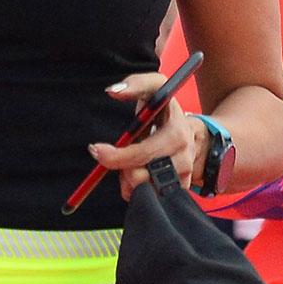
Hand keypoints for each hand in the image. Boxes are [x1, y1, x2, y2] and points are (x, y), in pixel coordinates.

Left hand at [92, 74, 205, 198]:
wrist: (187, 128)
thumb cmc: (164, 106)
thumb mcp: (154, 86)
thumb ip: (134, 84)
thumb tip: (113, 92)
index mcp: (176, 135)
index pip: (141, 154)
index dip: (115, 156)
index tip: (95, 149)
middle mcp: (183, 160)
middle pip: (141, 178)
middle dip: (121, 168)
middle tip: (117, 154)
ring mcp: (183, 178)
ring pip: (143, 191)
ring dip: (128, 180)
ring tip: (130, 162)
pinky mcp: (179, 190)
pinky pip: (150, 198)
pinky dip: (137, 189)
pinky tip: (138, 171)